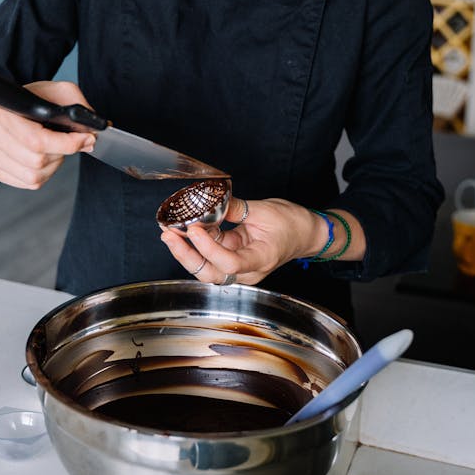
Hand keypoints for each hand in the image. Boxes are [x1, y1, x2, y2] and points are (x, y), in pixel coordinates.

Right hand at [0, 80, 95, 189]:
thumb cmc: (27, 100)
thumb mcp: (53, 91)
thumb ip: (77, 104)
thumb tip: (94, 130)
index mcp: (3, 111)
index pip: (36, 140)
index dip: (67, 143)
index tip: (87, 138)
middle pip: (37, 161)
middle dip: (61, 153)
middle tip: (69, 142)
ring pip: (33, 176)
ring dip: (53, 166)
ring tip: (54, 149)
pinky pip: (27, 183)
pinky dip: (43, 174)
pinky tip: (43, 158)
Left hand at [160, 197, 323, 285]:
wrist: (305, 233)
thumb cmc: (292, 224)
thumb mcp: (265, 210)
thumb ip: (235, 208)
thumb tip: (210, 202)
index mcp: (260, 260)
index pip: (229, 263)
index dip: (208, 248)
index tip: (194, 228)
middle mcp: (247, 271)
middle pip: (211, 273)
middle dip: (186, 255)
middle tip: (169, 234)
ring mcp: (239, 268)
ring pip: (207, 268)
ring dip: (186, 251)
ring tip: (170, 232)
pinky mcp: (233, 259)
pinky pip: (210, 257)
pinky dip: (196, 244)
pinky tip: (184, 230)